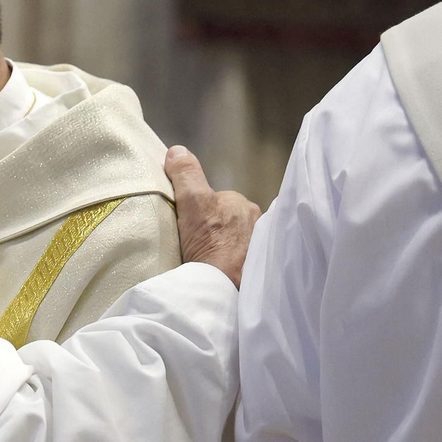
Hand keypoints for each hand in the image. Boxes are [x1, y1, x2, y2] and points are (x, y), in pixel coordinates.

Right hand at [164, 145, 259, 287]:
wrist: (224, 290)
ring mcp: (263, 247)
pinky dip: (236, 265)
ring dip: (226, 248)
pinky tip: (224, 274)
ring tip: (210, 263)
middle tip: (198, 247)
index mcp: (242, 203)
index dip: (200, 212)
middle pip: (228, 221)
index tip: (190, 228)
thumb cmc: (210, 245)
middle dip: (217, 230)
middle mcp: (259, 221)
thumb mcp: (192, 203)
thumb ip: (186, 175)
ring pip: (238, 241)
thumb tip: (177, 150)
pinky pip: (246, 260)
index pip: (217, 202)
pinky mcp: (262, 270)